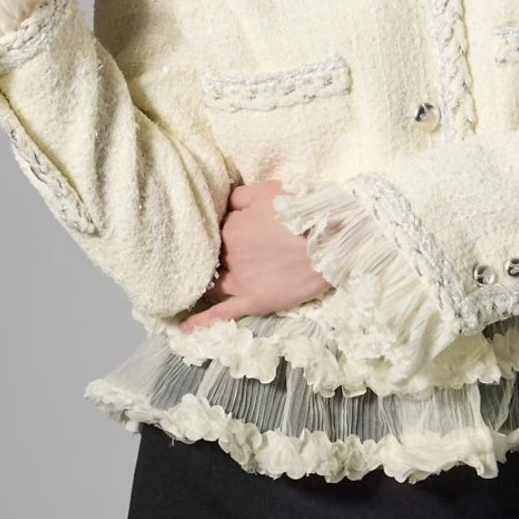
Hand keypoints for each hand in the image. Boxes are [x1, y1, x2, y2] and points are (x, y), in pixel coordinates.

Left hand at [177, 181, 332, 331]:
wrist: (333, 239)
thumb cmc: (304, 210)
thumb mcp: (270, 189)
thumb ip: (240, 196)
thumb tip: (224, 203)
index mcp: (231, 226)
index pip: (216, 230)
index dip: (224, 232)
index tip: (232, 234)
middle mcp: (229, 254)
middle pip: (213, 257)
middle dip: (214, 258)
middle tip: (217, 259)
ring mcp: (239, 280)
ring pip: (213, 284)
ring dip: (202, 286)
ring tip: (190, 293)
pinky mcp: (253, 301)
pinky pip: (222, 314)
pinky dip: (202, 322)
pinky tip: (186, 328)